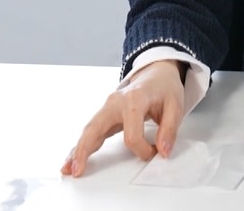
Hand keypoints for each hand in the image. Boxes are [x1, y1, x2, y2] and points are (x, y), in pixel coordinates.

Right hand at [64, 60, 185, 177]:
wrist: (156, 74)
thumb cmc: (164, 89)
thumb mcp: (176, 105)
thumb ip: (170, 129)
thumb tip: (163, 151)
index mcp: (133, 99)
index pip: (131, 135)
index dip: (143, 149)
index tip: (154, 152)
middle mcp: (115, 102)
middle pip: (95, 128)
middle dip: (84, 149)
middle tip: (77, 169)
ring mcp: (107, 108)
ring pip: (88, 130)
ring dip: (77, 150)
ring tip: (67, 169)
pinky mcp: (105, 115)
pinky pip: (91, 131)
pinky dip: (81, 145)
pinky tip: (72, 159)